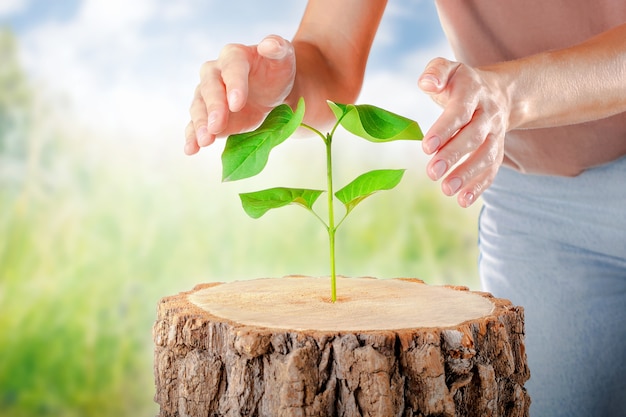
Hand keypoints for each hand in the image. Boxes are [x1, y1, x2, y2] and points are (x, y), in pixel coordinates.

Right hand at [185, 35, 295, 154]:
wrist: (272, 91)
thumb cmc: (277, 70)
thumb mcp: (283, 56)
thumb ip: (278, 47)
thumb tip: (268, 45)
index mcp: (234, 56)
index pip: (231, 68)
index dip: (234, 85)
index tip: (237, 104)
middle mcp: (215, 73)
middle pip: (209, 88)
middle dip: (213, 108)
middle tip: (216, 126)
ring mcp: (208, 95)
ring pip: (199, 107)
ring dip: (200, 125)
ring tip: (204, 141)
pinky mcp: (208, 115)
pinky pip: (196, 125)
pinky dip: (192, 137)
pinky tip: (191, 149)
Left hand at [418, 57, 508, 206]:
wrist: (499, 93)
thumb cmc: (460, 83)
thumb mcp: (448, 68)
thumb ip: (435, 72)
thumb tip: (427, 83)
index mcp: (473, 91)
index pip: (460, 111)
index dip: (444, 129)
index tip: (426, 147)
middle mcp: (488, 113)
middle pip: (474, 136)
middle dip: (454, 155)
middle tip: (432, 172)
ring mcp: (496, 134)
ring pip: (486, 156)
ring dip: (467, 174)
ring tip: (447, 190)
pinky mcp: (497, 151)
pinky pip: (492, 169)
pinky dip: (479, 186)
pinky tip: (463, 200)